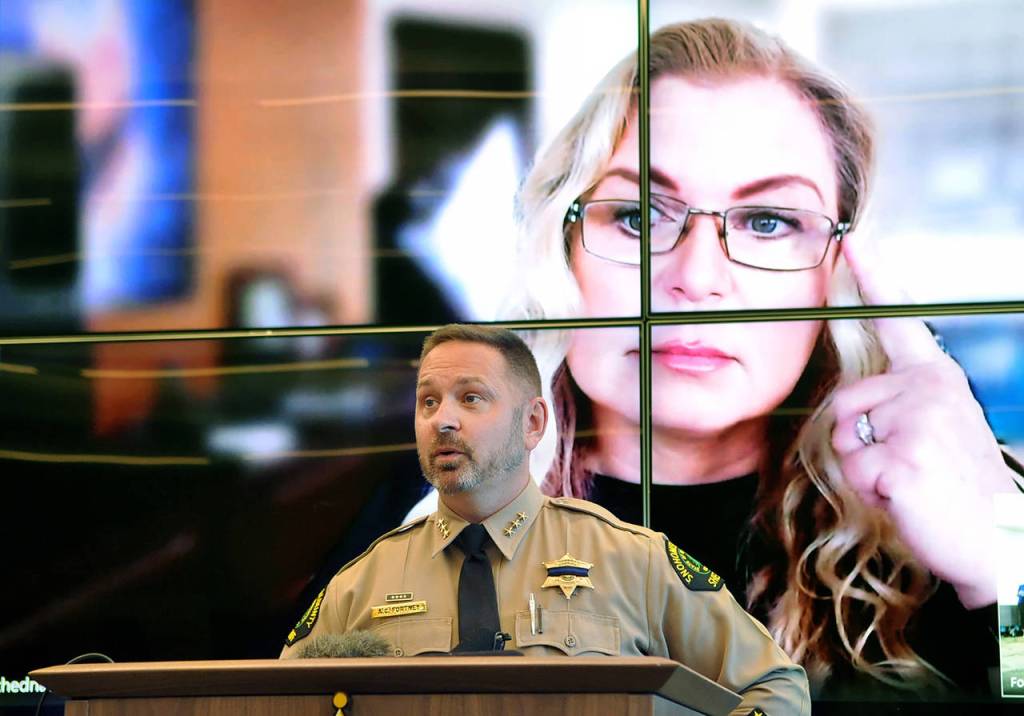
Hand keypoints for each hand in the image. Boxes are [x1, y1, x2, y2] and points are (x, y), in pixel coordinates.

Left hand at [829, 233, 1016, 608]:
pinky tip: (909, 498)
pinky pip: (854, 472)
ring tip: (910, 481)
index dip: (874, 278)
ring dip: (864, 470)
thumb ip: (897, 405)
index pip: (900, 321)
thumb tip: (853, 406)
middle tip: (907, 467)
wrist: (999, 542)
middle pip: (843, 404)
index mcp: (936, 378)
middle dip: (859, 444)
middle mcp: (930, 388)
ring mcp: (919, 421)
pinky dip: (872, 493)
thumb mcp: (932, 432)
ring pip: (843, 440)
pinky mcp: (904, 457)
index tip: (853, 240)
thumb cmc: (956, 488)